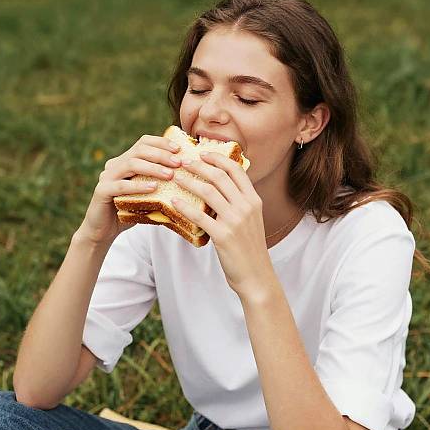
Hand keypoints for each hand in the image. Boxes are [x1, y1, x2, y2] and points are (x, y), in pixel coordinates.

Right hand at [77, 135, 182, 245]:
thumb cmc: (130, 211)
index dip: (161, 143)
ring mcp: (106, 176)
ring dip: (153, 168)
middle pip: (139, 150)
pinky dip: (138, 186)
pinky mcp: (102, 191)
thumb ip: (161, 184)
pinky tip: (153, 188)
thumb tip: (189, 178)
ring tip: (170, 175)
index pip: (143, 143)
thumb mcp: (148, 195)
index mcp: (125, 161)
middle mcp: (115, 165)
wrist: (104, 231)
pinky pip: (121, 186)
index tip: (179, 149)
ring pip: (131, 164)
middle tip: (178, 163)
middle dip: (161, 154)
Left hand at [171, 151, 273, 295]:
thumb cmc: (249, 248)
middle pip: (219, 176)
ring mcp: (235, 221)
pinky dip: (184, 207)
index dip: (218, 158)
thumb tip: (218, 188)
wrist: (256, 275)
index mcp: (254, 200)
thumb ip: (239, 203)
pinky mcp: (223, 236)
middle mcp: (246, 206)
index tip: (203, 153)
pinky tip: (174, 202)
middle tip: (183, 162)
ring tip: (175, 178)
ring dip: (189, 181)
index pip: (236, 170)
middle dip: (198, 165)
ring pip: (208, 192)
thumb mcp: (251, 220)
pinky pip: (199, 216)